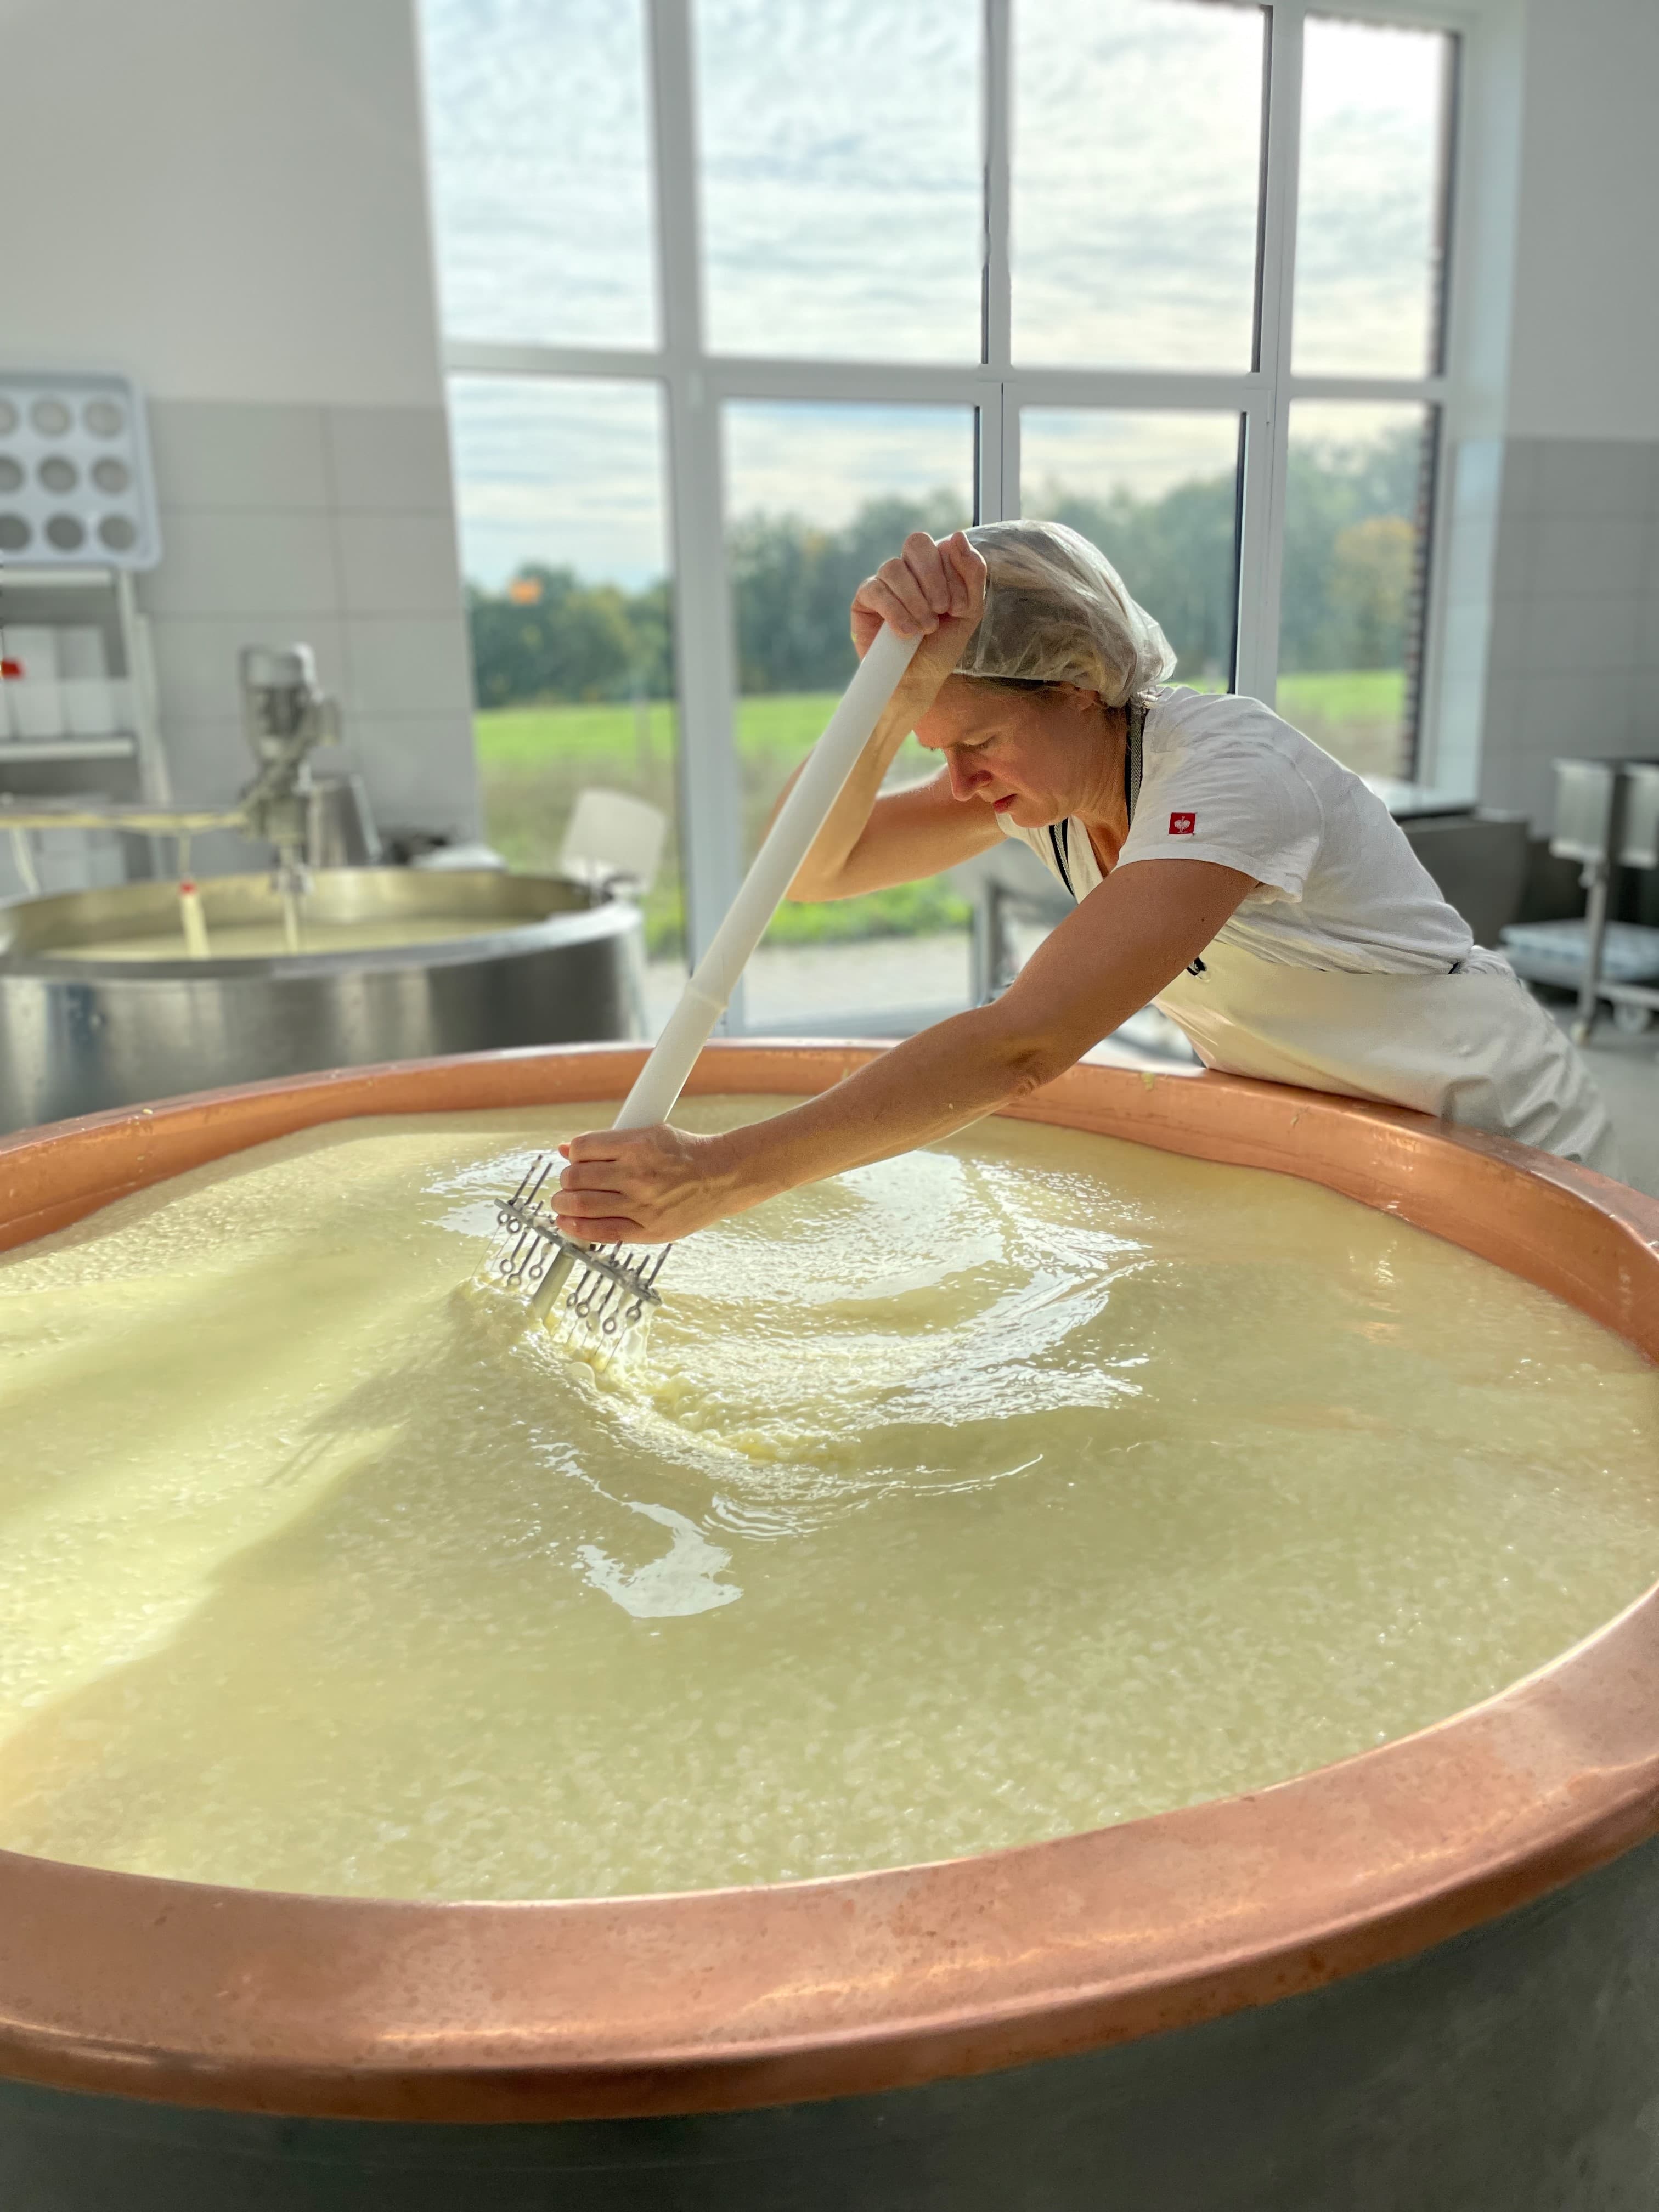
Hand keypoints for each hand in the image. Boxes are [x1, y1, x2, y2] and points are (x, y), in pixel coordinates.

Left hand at [554, 1123, 742, 1244]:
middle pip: (576, 1178)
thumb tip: (568, 1149)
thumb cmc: (687, 1154)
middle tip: (568, 1184)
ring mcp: (641, 1204)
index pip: (583, 1148)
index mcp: (637, 1144)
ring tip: (563, 1203)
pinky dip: (577, 1229)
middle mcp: (636, 1174)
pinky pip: (602, 1232)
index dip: (573, 1155)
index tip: (576, 1160)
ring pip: (581, 1205)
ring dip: (564, 1204)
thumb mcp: (649, 1133)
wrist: (724, 1176)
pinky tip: (567, 1224)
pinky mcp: (648, 1230)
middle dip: (566, 1181)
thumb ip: (608, 1143)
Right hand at [850, 531, 985, 692]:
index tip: (958, 609)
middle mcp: (909, 568)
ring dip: (915, 601)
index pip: (943, 545)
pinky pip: (876, 590)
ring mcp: (885, 581)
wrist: (918, 680)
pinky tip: (905, 633)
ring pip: (895, 567)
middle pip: (916, 543)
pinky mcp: (864, 599)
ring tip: (923, 628)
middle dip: (933, 578)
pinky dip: (895, 612)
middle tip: (941, 611)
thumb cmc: (942, 647)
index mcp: (936, 566)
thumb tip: (957, 535)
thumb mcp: (969, 611)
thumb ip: (972, 572)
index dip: (953, 574)